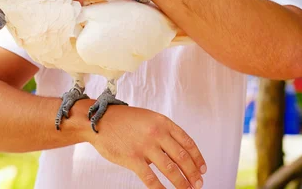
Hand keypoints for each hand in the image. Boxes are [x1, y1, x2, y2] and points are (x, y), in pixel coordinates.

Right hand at [86, 106, 205, 188]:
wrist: (99, 120)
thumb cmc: (123, 120)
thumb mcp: (147, 118)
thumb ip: (162, 132)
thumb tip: (177, 152)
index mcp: (162, 122)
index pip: (188, 143)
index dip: (198, 159)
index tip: (203, 169)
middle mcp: (157, 133)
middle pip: (183, 157)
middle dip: (193, 174)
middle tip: (198, 184)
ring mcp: (145, 146)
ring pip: (171, 169)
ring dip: (182, 183)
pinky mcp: (132, 158)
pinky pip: (150, 178)